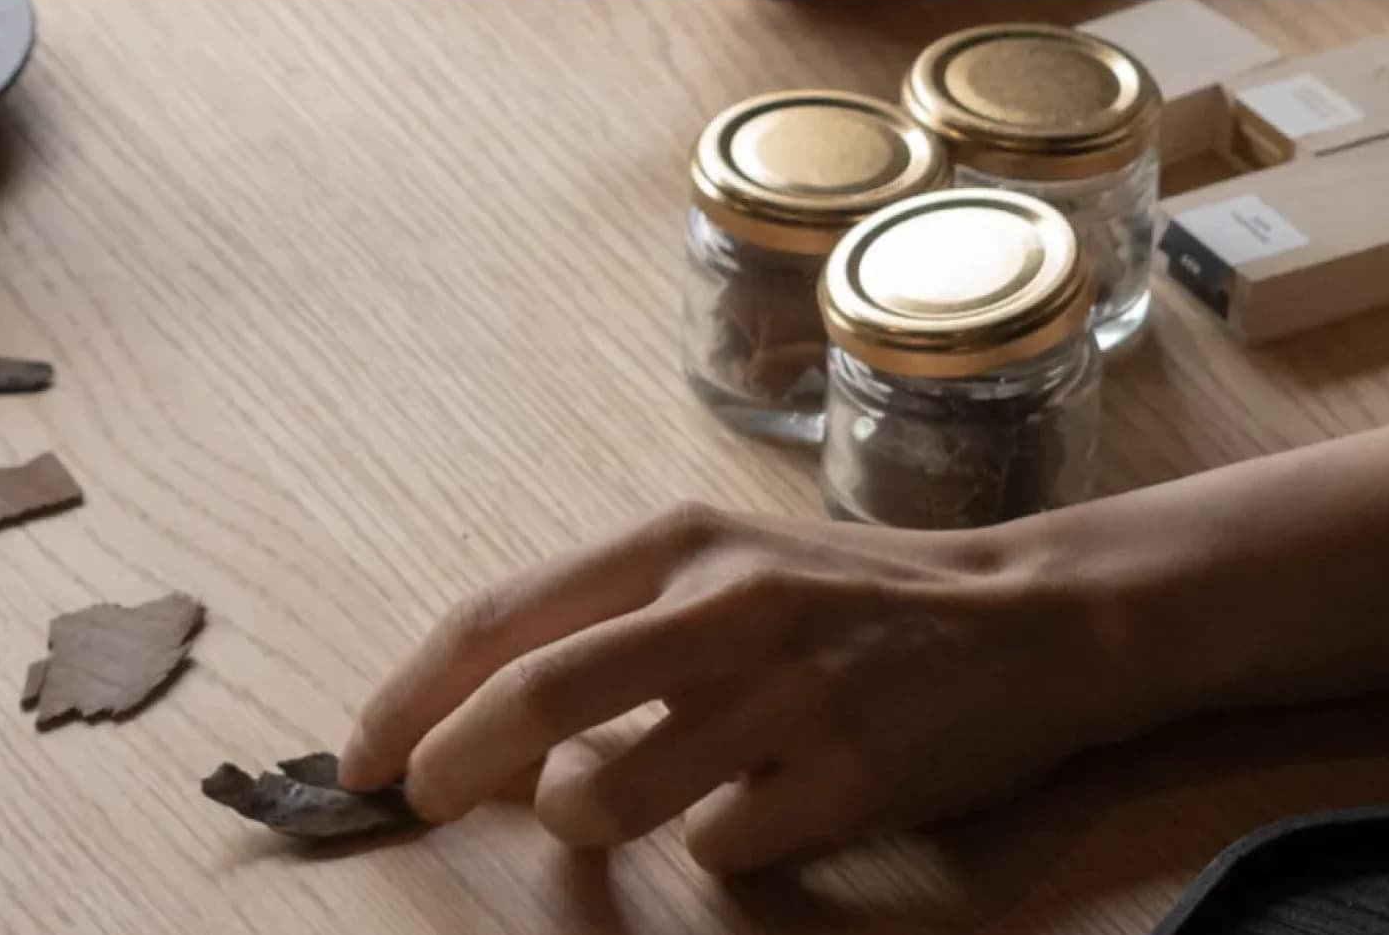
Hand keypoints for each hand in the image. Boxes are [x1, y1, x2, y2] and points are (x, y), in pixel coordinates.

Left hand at [340, 504, 1146, 872]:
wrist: (1026, 615)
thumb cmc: (842, 598)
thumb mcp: (719, 570)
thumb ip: (606, 630)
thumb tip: (486, 731)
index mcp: (672, 542)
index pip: (500, 616)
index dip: (411, 692)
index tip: (362, 752)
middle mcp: (723, 604)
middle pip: (536, 698)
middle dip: (449, 762)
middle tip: (419, 803)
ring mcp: (788, 690)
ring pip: (611, 795)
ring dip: (582, 821)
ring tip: (615, 806)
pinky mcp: (848, 774)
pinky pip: (717, 847)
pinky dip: (706, 845)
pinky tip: (752, 809)